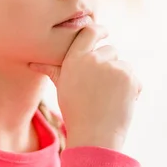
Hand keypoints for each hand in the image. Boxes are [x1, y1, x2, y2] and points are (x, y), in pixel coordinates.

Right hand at [29, 25, 141, 150]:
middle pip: (110, 50)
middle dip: (110, 64)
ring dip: (121, 77)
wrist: (94, 135)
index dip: (99, 30)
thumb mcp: (62, 87)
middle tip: (101, 87)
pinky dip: (132, 89)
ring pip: (123, 64)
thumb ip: (52, 70)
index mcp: (75, 59)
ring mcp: (113, 67)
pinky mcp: (129, 78)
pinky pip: (134, 78)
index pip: (89, 32)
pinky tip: (119, 103)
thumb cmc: (75, 112)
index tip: (104, 32)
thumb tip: (32, 64)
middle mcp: (94, 59)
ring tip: (109, 97)